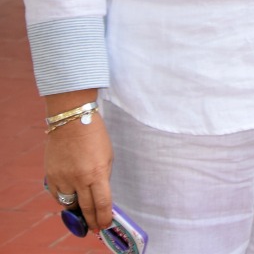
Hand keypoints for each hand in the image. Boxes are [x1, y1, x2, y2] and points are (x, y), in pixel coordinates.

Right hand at [45, 109, 113, 230]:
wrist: (71, 121)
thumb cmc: (94, 136)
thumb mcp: (107, 156)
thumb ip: (103, 176)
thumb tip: (100, 194)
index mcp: (97, 172)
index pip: (102, 203)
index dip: (104, 216)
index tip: (105, 224)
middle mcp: (79, 179)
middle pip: (86, 207)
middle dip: (92, 220)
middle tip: (95, 228)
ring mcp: (63, 178)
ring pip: (69, 203)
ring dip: (77, 209)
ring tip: (84, 212)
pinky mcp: (50, 176)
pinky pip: (57, 195)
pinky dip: (64, 198)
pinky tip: (71, 197)